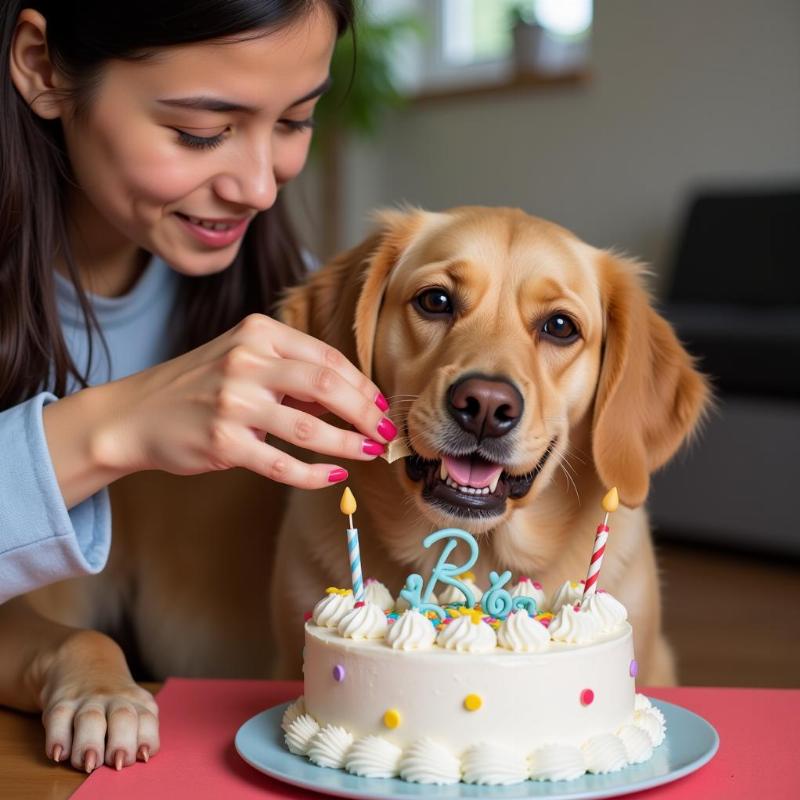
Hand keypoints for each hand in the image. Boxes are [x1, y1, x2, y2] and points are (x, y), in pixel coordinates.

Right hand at [39, 630, 158, 771]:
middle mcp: (114, 700)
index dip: (146, 738)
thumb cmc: (114, 700)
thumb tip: (142, 757)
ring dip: (90, 743)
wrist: (83, 661)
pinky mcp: (60, 703)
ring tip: (89, 763)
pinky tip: (59, 754)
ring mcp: (87, 700)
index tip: (142, 756)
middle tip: (116, 763)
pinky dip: (58, 738)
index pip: (147, 720)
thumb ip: (139, 732)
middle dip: (121, 742)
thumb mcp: (135, 707)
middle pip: (122, 717)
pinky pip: (58, 719)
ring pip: (90, 719)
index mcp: (138, 703)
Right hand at [92, 314, 394, 489]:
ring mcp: (233, 402)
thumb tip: (351, 400)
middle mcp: (246, 361)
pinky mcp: (222, 442)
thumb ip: (292, 373)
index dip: (362, 385)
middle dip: (365, 412)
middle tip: (385, 433)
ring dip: (349, 443)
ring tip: (370, 453)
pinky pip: (282, 463)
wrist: (134, 415)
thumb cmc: (199, 386)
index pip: (327, 357)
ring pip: (309, 427)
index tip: (381, 406)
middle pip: (328, 386)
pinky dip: (314, 474)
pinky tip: (334, 477)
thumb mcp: (244, 361)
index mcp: (258, 333)